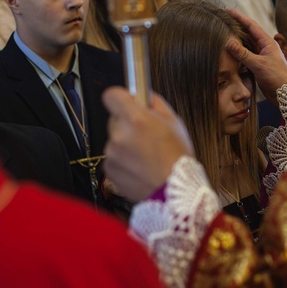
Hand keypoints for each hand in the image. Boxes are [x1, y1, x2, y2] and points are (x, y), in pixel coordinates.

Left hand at [102, 87, 193, 201]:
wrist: (173, 192)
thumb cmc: (177, 158)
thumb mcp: (174, 122)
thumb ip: (155, 104)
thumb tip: (145, 95)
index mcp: (135, 119)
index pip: (112, 95)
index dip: (121, 97)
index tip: (128, 102)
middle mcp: (119, 134)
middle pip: (115, 119)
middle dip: (127, 123)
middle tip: (146, 133)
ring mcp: (112, 153)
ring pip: (114, 139)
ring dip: (125, 143)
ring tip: (146, 154)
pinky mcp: (109, 169)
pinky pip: (113, 157)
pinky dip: (123, 160)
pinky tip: (140, 166)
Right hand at [226, 9, 286, 103]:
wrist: (286, 94)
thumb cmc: (276, 77)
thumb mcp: (258, 64)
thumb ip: (243, 54)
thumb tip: (228, 42)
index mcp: (267, 42)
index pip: (251, 25)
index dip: (239, 17)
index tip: (228, 10)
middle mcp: (264, 47)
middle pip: (248, 33)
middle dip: (236, 27)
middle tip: (223, 21)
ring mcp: (261, 56)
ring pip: (246, 45)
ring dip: (236, 40)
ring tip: (224, 34)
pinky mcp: (258, 66)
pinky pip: (246, 56)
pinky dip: (237, 53)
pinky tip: (229, 52)